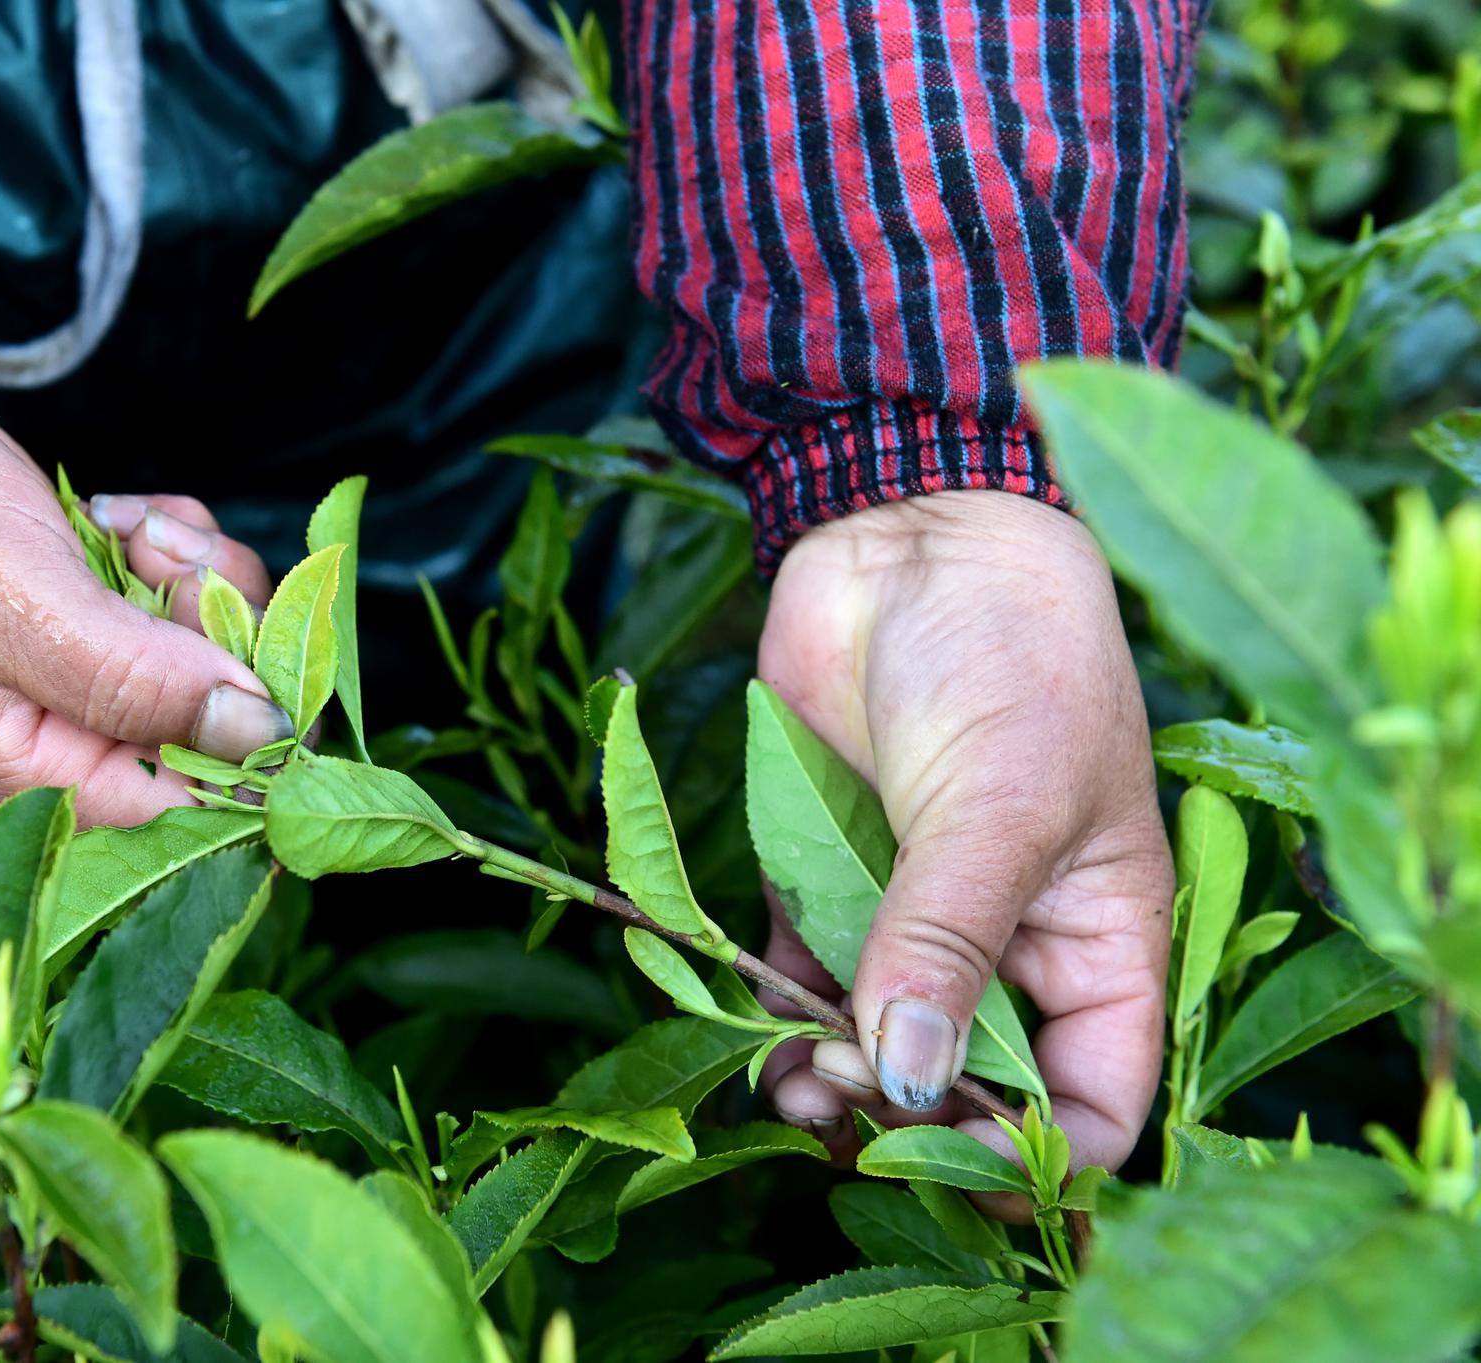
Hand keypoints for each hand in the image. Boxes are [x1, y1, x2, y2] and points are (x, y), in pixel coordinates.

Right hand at [0, 329, 288, 825]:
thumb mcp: (7, 597)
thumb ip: (131, 679)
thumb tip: (258, 731)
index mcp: (34, 773)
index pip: (192, 812)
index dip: (256, 748)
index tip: (261, 655)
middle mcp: (66, 735)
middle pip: (226, 727)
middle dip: (224, 631)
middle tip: (158, 561)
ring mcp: (80, 668)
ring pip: (217, 647)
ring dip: (197, 573)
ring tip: (123, 529)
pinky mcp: (89, 605)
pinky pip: (185, 593)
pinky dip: (172, 545)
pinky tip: (114, 515)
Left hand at [753, 491, 1172, 1184]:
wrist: (910, 536)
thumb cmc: (1011, 659)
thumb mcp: (1004, 810)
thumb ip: (949, 945)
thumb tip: (908, 1083)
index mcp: (1102, 939)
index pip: (1092, 1096)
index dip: (1037, 1154)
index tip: (955, 1164)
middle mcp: (1012, 943)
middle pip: (972, 1086)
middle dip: (910, 1119)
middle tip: (846, 1109)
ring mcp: (917, 913)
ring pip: (880, 1043)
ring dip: (836, 1083)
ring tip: (795, 1089)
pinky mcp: (833, 875)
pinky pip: (811, 980)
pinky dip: (784, 1022)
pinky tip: (759, 1048)